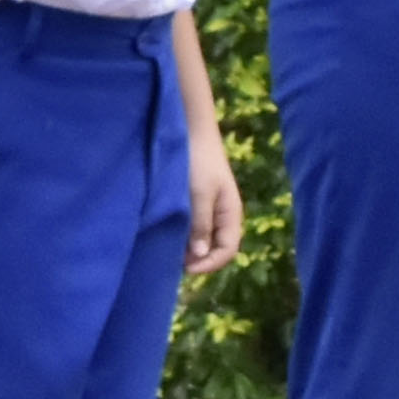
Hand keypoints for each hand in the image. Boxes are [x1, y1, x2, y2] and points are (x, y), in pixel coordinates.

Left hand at [182, 120, 244, 278]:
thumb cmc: (198, 160)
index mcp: (231, 214)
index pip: (228, 250)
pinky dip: (183, 235)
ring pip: (203, 239)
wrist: (190, 130)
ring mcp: (209, 208)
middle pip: (216, 248)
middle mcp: (222, 215)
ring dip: (189, 249)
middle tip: (173, 262)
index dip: (210, 264)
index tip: (185, 268)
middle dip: (198, 259)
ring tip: (169, 251)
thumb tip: (200, 255)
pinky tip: (168, 234)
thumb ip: (200, 224)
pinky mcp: (196, 201)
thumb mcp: (199, 193)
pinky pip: (193, 226)